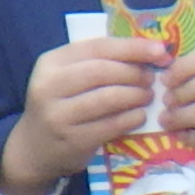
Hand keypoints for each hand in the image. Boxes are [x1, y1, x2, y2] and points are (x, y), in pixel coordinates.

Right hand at [0, 35, 168, 194]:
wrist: (35, 148)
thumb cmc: (62, 105)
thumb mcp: (69, 77)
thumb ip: (101, 62)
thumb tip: (152, 51)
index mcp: (51, 62)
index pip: (98, 46)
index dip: (132, 47)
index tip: (160, 50)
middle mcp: (49, 86)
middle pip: (103, 71)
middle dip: (134, 73)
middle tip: (151, 79)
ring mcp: (58, 115)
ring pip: (108, 98)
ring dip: (136, 95)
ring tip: (147, 96)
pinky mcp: (72, 139)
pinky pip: (110, 125)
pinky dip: (131, 118)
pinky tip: (140, 116)